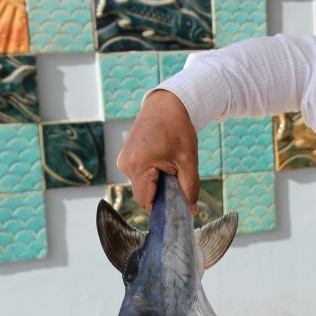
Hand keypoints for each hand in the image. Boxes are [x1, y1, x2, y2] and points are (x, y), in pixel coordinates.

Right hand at [116, 89, 199, 213]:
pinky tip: (163, 161)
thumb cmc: (177, 129)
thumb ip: (190, 188)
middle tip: (178, 180)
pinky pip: (139, 175)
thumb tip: (192, 211)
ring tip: (170, 166)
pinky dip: (152, 175)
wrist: (166, 104)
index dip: (163, 208)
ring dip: (157, 183)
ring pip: (142, 185)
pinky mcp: (126, 157)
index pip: (146, 202)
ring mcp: (123, 160)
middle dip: (162, 194)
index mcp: (138, 165)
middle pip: (144, 195)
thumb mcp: (188, 161)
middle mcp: (125, 164)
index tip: (178, 205)